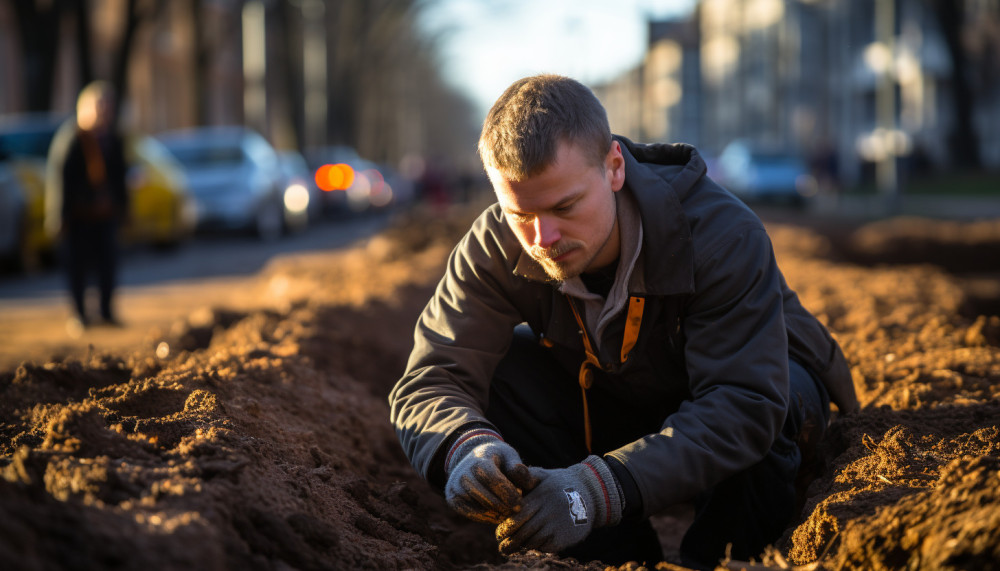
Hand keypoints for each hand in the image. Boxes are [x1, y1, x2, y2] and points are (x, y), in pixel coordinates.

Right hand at [444, 430, 537, 522]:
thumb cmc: (497, 459)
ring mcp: (455, 486)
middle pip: (484, 496)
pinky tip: (496, 516)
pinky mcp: (452, 498)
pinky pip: (468, 513)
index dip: (508, 494)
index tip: (520, 505)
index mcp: (479, 460)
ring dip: (494, 514)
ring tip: (507, 514)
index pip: (494, 480)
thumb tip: (527, 483)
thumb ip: (519, 469)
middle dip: (502, 507)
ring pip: (476, 507)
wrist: (472, 458)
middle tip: (516, 512)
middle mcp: (463, 473)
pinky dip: (483, 518)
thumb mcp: (509, 456)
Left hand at [496, 455, 621, 554]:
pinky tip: (533, 547)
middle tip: (503, 547)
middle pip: (524, 531)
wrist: (591, 493)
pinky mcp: (567, 537)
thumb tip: (506, 481)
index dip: (506, 527)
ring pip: (534, 541)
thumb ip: (525, 479)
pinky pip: (547, 547)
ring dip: (523, 546)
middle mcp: (550, 511)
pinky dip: (538, 548)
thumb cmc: (559, 483)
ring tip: (514, 549)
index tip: (499, 534)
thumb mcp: (543, 475)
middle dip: (511, 542)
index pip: (518, 516)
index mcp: (541, 496)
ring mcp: (559, 525)